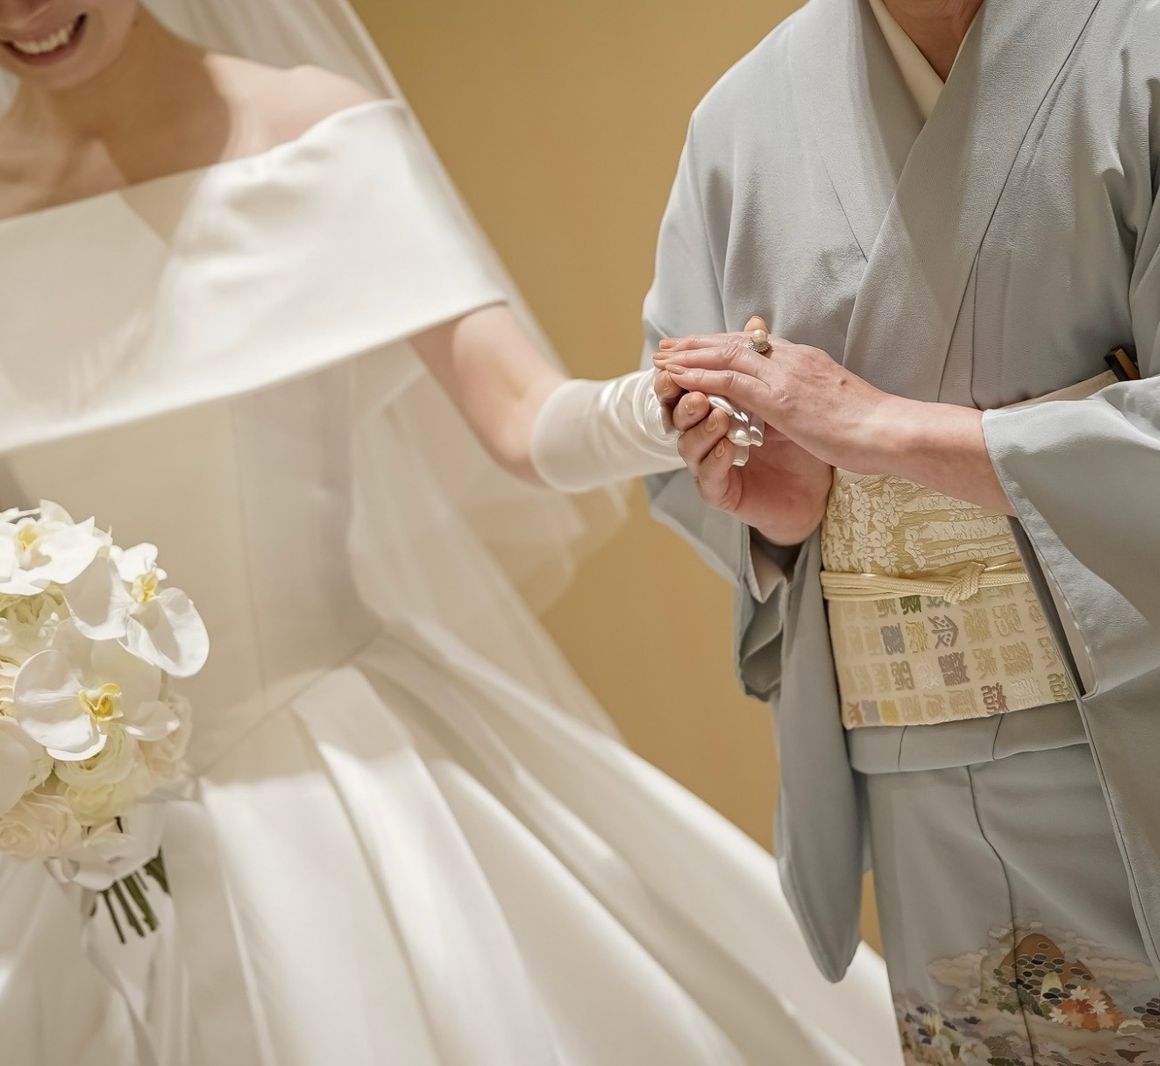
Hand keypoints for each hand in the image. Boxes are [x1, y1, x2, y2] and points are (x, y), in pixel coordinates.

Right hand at [655, 318, 832, 544]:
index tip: (671, 350)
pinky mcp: (722, 492)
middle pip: (676, 414)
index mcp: (714, 411)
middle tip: (679, 378)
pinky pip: (709, 477)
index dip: (677, 369)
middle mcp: (706, 438)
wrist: (822, 484)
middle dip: (676, 395)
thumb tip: (754, 321)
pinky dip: (716, 459)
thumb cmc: (800, 439)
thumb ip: (759, 364)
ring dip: (699, 426)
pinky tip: (728, 447)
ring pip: (688, 446)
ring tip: (713, 411)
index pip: (685, 387)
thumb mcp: (782, 394)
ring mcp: (711, 465)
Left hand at [656, 329, 1013, 513]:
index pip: (754, 346)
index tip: (696, 345)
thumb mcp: (835, 402)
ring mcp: (784, 376)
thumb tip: (799, 400)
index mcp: (805, 360)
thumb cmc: (872, 427)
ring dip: (689, 356)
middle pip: (733, 343)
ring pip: (724, 356)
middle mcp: (792, 359)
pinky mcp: (779, 397)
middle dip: (697, 343)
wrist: (891, 431)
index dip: (721, 344)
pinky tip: (677, 377)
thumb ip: (811, 394)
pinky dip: (699, 376)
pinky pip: (728, 380)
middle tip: (667, 344)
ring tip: (660, 357)